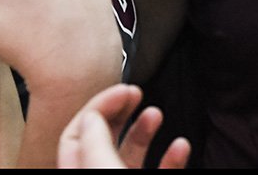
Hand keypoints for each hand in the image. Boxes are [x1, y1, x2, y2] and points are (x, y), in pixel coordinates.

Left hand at [57, 84, 190, 168]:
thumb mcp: (105, 168)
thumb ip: (96, 143)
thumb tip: (92, 116)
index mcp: (80, 170)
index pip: (76, 133)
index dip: (99, 106)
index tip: (122, 90)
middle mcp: (99, 173)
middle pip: (103, 137)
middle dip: (120, 110)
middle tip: (135, 92)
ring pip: (131, 152)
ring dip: (144, 128)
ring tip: (155, 113)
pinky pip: (160, 170)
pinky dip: (172, 157)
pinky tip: (180, 146)